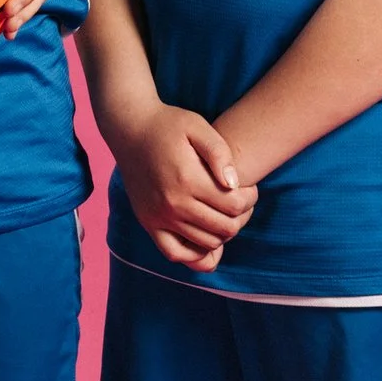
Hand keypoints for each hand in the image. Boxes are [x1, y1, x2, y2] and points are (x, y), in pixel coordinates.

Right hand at [114, 104, 256, 271]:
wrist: (130, 129)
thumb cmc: (168, 125)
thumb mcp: (198, 127)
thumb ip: (220, 153)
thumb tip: (234, 184)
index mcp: (188, 179)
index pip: (234, 205)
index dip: (250, 198)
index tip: (249, 187)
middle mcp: (173, 204)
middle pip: (224, 228)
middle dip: (242, 216)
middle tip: (241, 201)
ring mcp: (158, 217)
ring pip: (206, 244)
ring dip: (223, 233)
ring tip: (224, 213)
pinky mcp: (148, 223)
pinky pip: (175, 254)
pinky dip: (195, 255)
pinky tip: (206, 241)